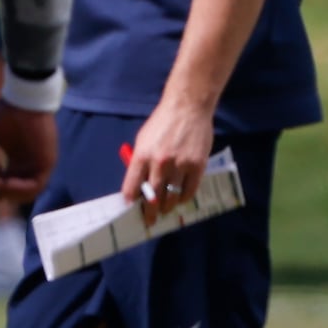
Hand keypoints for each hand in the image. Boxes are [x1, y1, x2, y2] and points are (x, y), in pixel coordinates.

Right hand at [0, 101, 59, 202]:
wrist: (22, 100)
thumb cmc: (7, 114)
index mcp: (19, 162)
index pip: (10, 187)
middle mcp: (30, 167)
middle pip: (20, 193)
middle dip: (2, 196)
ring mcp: (40, 165)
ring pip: (30, 192)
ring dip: (10, 192)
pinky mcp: (47, 161)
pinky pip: (36, 183)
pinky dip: (20, 187)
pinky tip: (4, 181)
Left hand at [123, 97, 214, 217]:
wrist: (187, 108)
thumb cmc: (162, 123)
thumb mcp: (143, 139)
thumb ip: (140, 160)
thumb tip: (139, 182)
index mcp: (142, 155)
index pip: (132, 186)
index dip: (131, 201)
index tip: (130, 209)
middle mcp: (159, 163)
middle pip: (152, 196)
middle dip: (149, 211)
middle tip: (149, 219)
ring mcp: (180, 165)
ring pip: (171, 196)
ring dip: (167, 207)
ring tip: (165, 211)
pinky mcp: (197, 165)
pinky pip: (189, 190)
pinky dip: (183, 198)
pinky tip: (179, 200)